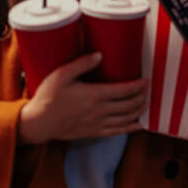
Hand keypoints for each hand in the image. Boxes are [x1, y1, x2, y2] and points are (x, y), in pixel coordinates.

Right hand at [18, 52, 147, 143]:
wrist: (39, 123)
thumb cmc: (48, 97)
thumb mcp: (62, 75)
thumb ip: (82, 64)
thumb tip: (100, 55)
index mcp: (94, 95)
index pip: (124, 90)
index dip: (139, 86)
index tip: (146, 80)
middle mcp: (100, 111)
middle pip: (129, 105)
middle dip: (142, 97)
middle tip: (148, 90)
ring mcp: (98, 124)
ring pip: (126, 119)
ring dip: (139, 111)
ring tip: (146, 104)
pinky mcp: (93, 132)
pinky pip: (117, 132)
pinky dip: (130, 128)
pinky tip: (137, 125)